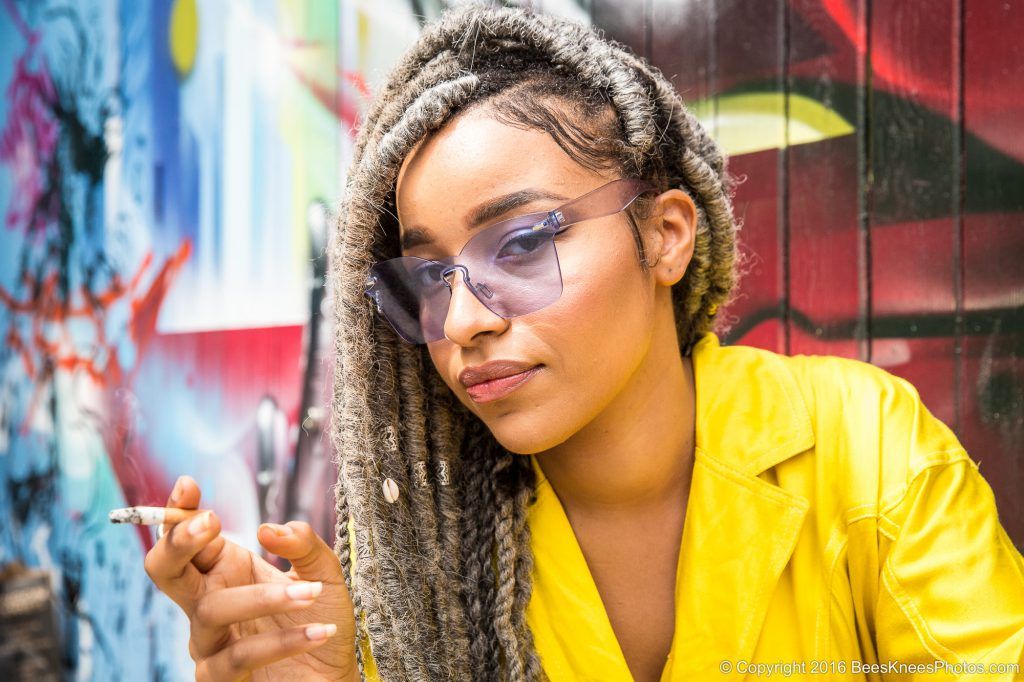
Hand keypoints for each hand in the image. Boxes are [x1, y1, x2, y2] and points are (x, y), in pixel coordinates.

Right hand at [143, 475, 358, 680]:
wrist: (335, 676)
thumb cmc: (321, 621)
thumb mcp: (323, 574)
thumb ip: (302, 544)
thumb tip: (267, 529)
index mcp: (224, 570)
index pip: (188, 537)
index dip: (180, 512)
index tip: (188, 485)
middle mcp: (208, 604)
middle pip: (165, 571)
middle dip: (179, 543)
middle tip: (211, 523)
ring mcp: (210, 644)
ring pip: (213, 611)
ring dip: (265, 598)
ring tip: (311, 593)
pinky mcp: (222, 679)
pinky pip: (240, 656)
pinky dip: (283, 641)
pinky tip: (318, 631)